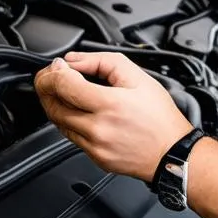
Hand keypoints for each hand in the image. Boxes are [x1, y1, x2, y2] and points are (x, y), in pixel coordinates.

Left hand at [33, 51, 193, 180]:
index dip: (54, 72)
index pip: (63, 85)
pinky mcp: (94, 157)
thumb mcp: (137, 77)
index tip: (58, 66)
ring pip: (57, 122)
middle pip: (52, 105)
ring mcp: (94, 146)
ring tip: (64, 91)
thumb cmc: (160, 117)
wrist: (172, 153)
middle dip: (46, 86)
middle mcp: (98, 128)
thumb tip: (74, 61)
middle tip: (51, 76)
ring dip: (54, 103)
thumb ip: (102, 61)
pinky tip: (78, 110)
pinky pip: (70, 136)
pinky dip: (68, 120)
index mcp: (110, 105)